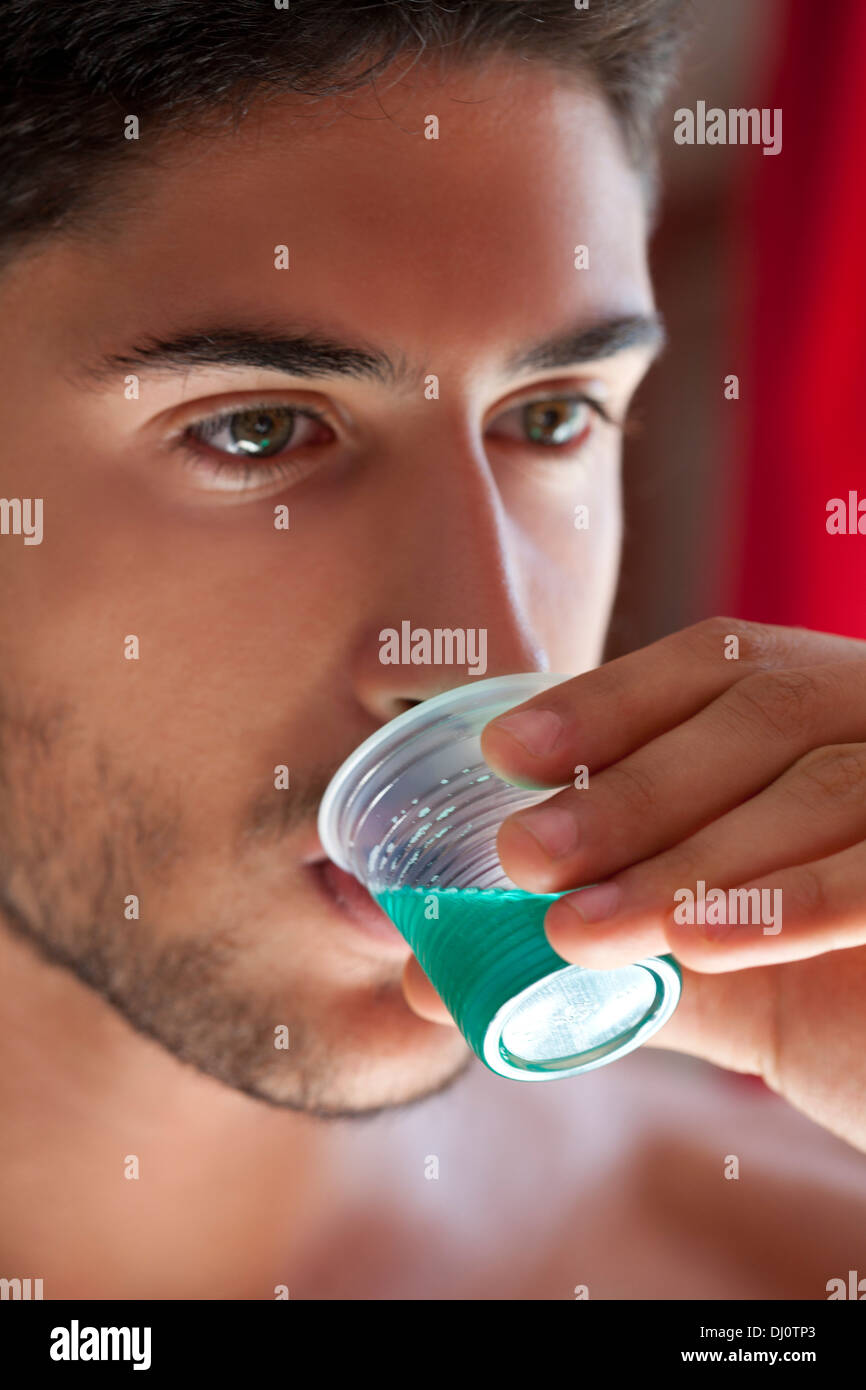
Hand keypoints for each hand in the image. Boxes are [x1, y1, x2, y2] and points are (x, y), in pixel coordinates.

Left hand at [402, 618, 865, 1151]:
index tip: (506, 751)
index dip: (609, 699)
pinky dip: (791, 903)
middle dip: (631, 786)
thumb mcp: (714, 969)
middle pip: (761, 713)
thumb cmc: (842, 1006)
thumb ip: (595, 955)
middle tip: (523, 857)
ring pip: (819, 782)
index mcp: (832, 711)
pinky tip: (699, 950)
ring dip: (689, 859)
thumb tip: (430, 976)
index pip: (720, 664)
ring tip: (578, 933)